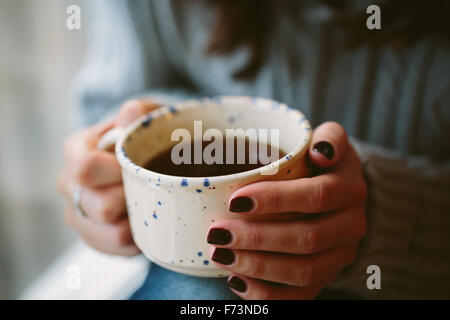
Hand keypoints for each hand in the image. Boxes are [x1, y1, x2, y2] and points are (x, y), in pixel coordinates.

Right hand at [57, 99, 159, 254]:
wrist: (141, 160)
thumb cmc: (142, 137)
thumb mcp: (145, 116)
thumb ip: (139, 112)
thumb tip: (129, 114)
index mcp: (76, 149)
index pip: (85, 168)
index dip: (117, 172)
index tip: (140, 166)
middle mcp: (69, 184)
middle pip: (100, 206)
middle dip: (132, 198)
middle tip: (150, 186)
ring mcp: (78, 214)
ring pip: (110, 234)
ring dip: (137, 221)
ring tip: (148, 203)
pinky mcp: (92, 237)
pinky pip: (117, 249)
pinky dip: (137, 238)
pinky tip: (145, 221)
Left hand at [207, 122, 366, 298]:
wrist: (342, 197)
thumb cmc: (322, 165)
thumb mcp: (330, 141)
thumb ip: (328, 137)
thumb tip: (320, 151)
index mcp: (349, 188)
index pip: (316, 196)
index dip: (276, 200)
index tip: (235, 201)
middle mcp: (351, 225)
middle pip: (307, 239)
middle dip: (257, 238)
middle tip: (217, 233)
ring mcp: (341, 255)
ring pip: (304, 271)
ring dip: (257, 267)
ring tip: (220, 255)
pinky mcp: (327, 276)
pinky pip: (301, 295)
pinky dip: (267, 294)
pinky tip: (237, 281)